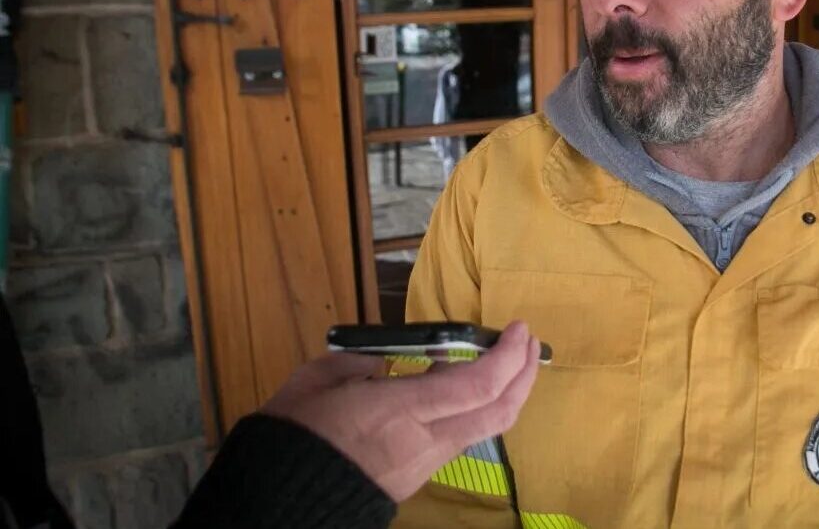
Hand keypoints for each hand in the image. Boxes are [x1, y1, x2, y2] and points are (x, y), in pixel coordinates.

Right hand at [262, 321, 540, 502]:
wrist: (276, 503)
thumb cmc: (291, 433)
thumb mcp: (319, 379)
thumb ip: (362, 361)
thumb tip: (388, 359)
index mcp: (399, 411)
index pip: (477, 386)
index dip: (508, 356)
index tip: (518, 328)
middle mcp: (423, 440)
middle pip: (499, 412)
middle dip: (525, 374)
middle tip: (529, 341)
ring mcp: (425, 463)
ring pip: (485, 428)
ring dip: (505, 392)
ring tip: (505, 360)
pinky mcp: (418, 477)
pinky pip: (460, 438)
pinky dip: (475, 409)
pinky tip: (464, 388)